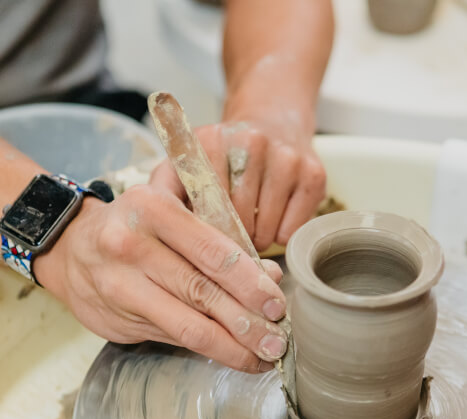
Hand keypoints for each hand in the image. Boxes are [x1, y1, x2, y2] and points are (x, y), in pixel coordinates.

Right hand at [33, 185, 287, 372]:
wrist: (70, 249)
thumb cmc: (134, 227)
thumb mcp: (172, 214)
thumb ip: (219, 240)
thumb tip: (271, 276)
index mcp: (152, 208)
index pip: (212, 251)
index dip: (250, 283)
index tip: (277, 304)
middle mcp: (131, 245)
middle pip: (202, 292)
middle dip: (248, 323)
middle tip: (278, 342)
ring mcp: (120, 285)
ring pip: (187, 324)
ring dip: (232, 346)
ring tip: (262, 357)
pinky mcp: (116, 318)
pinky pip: (172, 337)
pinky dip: (207, 348)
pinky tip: (231, 354)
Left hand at [151, 118, 325, 251]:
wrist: (273, 118)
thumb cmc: (223, 156)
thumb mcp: (185, 163)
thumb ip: (164, 191)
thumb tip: (152, 229)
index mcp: (210, 141)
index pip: (202, 208)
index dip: (202, 236)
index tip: (198, 251)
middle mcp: (250, 142)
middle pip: (235, 223)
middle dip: (230, 243)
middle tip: (227, 243)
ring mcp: (285, 157)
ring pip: (265, 230)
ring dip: (257, 241)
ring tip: (250, 230)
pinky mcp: (313, 173)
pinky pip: (292, 229)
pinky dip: (281, 237)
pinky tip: (273, 221)